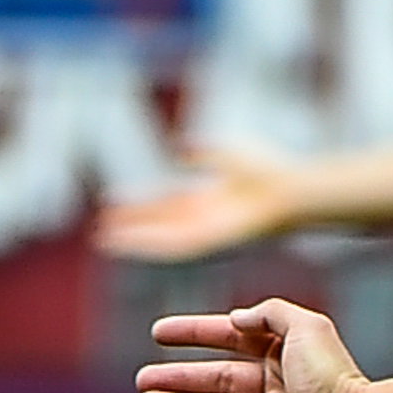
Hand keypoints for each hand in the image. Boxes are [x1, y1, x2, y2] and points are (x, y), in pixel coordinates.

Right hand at [98, 141, 318, 264]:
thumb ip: (202, 153)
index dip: (142, 208)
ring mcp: (206, 232)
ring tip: (106, 240)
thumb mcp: (225, 153)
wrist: (289, 190)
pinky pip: (173, 245)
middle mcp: (205, 219)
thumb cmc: (267, 170)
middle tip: (103, 230)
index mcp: (209, 200)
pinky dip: (149, 244)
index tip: (115, 206)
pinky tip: (128, 242)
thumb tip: (179, 147)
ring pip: (163, 240)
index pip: (168, 205)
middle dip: (133, 226)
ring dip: (135, 240)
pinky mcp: (208, 241)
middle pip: (161, 225)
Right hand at [136, 299, 377, 392]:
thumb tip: (238, 318)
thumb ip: (271, 313)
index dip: (194, 333)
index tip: (158, 333)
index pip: (231, 336)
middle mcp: (279, 383)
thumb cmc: (334, 380)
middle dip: (179, 377)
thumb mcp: (306, 327)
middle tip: (142, 380)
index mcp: (285, 351)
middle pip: (218, 377)